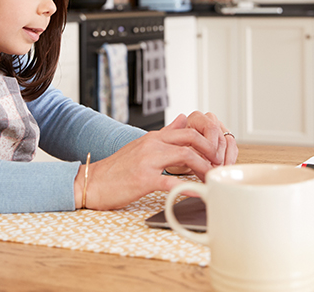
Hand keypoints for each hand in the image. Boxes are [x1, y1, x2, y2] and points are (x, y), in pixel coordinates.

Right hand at [74, 114, 218, 210]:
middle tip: (221, 166)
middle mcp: (152, 144)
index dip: (208, 142)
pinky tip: (199, 195)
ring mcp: (148, 160)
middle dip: (211, 151)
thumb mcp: (142, 145)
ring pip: (186, 156)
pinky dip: (189, 189)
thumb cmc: (117, 168)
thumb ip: (165, 133)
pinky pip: (172, 183)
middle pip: (191, 138)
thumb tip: (183, 119)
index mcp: (154, 137)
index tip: (217, 156)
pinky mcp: (143, 179)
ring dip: (205, 168)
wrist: (92, 181)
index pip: (188, 130)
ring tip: (213, 180)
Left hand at [164, 111, 237, 174]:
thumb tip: (194, 136)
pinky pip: (233, 148)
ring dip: (225, 159)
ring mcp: (218, 130)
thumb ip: (184, 142)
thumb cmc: (173, 150)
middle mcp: (209, 121)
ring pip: (229, 142)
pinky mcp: (224, 140)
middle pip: (221, 136)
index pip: (211, 127)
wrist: (175, 158)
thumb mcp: (174, 147)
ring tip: (215, 171)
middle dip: (218, 155)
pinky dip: (229, 160)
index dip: (211, 145)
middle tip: (212, 169)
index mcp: (196, 118)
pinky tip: (222, 169)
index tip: (209, 160)